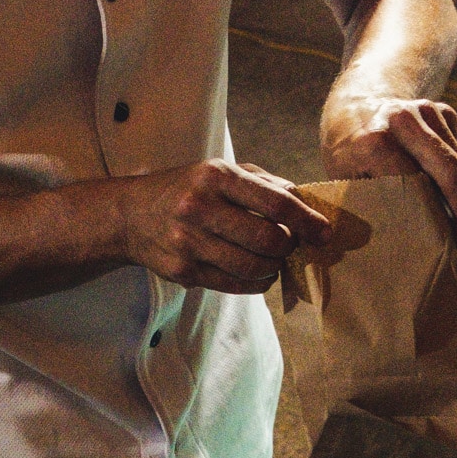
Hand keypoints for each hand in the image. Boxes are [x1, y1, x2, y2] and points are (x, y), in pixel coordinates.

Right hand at [121, 158, 329, 293]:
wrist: (131, 216)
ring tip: (272, 258)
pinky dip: (256, 282)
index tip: (325, 232)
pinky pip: (236, 285)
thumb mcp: (221, 172)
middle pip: (268, 240)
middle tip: (289, 244)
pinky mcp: (184, 271)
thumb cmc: (187, 190)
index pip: (275, 202)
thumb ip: (265, 185)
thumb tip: (308, 205)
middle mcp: (200, 207)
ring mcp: (189, 242)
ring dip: (274, 267)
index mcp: (216, 176)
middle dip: (289, 246)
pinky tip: (255, 271)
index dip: (307, 221)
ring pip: (255, 268)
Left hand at [320, 94, 456, 247]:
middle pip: (453, 173)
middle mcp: (405, 120)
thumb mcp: (345, 179)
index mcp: (376, 141)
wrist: (355, 102)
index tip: (441, 246)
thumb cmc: (347, 149)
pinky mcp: (444, 111)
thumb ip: (369, 205)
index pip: (419, 188)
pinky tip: (450, 197)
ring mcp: (428, 110)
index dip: (435, 221)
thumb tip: (395, 248)